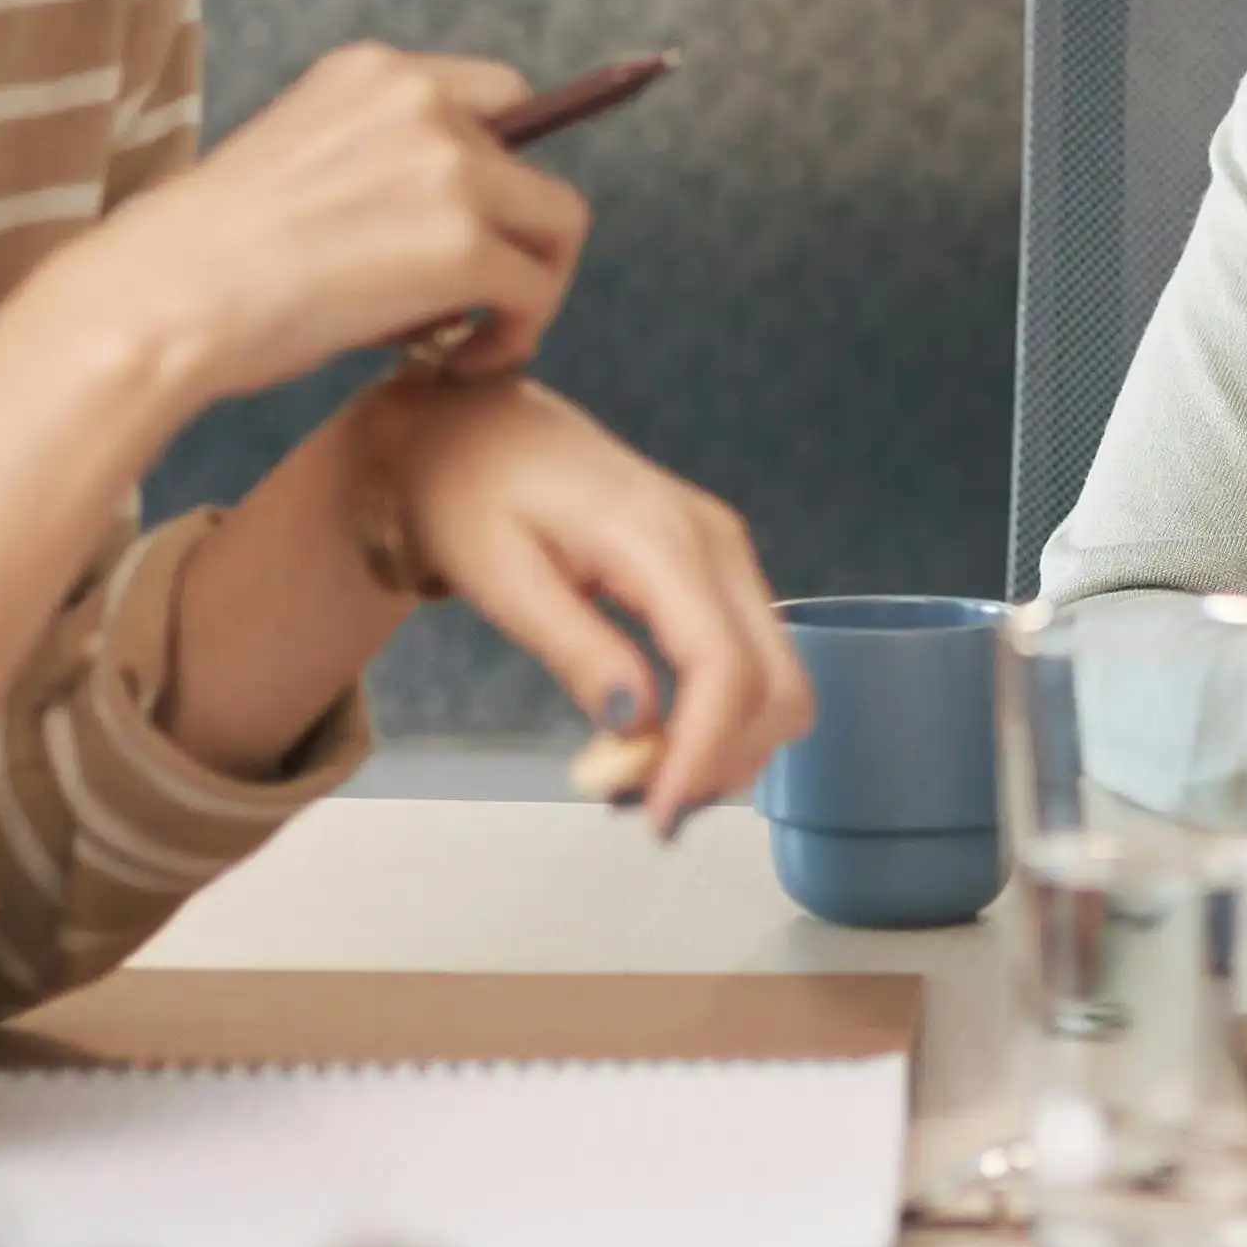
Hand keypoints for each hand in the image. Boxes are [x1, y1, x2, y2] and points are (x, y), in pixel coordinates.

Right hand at [74, 45, 590, 396]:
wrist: (163, 298)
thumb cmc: (210, 259)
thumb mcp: (301, 165)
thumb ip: (380, 169)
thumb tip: (451, 233)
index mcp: (375, 73)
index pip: (497, 96)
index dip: (502, 168)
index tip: (482, 226)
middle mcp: (422, 101)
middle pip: (534, 165)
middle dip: (519, 235)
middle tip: (481, 299)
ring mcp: (449, 170)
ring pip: (557, 225)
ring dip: (530, 288)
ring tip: (473, 340)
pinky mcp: (463, 245)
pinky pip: (535, 291)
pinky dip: (515, 336)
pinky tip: (460, 365)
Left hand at [353, 378, 812, 831]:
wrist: (470, 429)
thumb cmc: (467, 493)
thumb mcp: (499, 576)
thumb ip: (575, 649)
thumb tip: (634, 728)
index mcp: (659, 539)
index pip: (724, 669)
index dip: (702, 756)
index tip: (655, 818)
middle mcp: (716, 543)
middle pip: (777, 685)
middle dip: (724, 763)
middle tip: (641, 809)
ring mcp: (726, 555)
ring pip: (779, 683)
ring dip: (727, 749)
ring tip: (640, 781)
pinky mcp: (718, 572)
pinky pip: (751, 663)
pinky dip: (720, 720)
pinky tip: (656, 743)